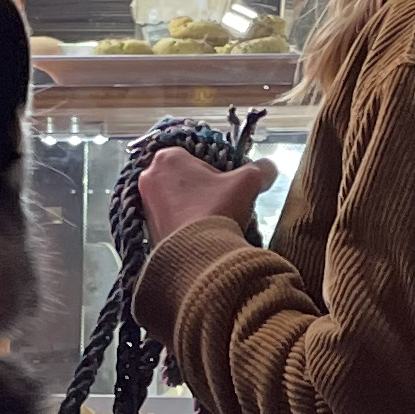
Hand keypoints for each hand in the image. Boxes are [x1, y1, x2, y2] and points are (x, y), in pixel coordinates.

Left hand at [138, 151, 270, 245]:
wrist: (199, 258)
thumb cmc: (216, 210)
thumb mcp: (247, 182)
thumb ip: (260, 169)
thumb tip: (268, 168)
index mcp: (167, 158)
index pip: (193, 154)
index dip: (215, 169)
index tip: (228, 183)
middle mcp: (149, 179)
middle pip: (183, 177)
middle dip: (203, 189)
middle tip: (222, 202)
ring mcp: (145, 207)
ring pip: (176, 200)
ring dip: (194, 208)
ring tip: (215, 221)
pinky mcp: (147, 232)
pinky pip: (170, 222)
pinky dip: (185, 226)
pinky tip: (202, 235)